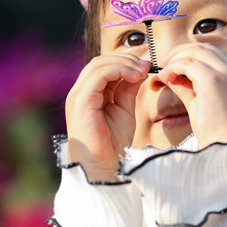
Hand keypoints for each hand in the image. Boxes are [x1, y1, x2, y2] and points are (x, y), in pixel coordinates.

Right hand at [65, 54, 149, 180]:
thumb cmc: (113, 142)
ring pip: (98, 64)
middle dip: (126, 59)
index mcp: (89, 93)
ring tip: (143, 70)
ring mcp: (78, 96)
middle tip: (147, 65)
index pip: (104, 66)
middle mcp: (80, 92)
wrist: (105, 166)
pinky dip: (119, 70)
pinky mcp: (81, 101)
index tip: (148, 66)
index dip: (126, 62)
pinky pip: (99, 75)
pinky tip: (135, 76)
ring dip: (124, 63)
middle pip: (100, 61)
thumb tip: (139, 69)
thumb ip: (127, 88)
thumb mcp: (124, 108)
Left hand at [156, 43, 226, 147]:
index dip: (190, 54)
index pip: (212, 54)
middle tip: (163, 62)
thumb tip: (170, 75)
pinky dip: (174, 67)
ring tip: (163, 71)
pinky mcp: (214, 81)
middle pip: (204, 47)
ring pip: (196, 52)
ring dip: (175, 58)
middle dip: (180, 51)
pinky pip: (189, 64)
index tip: (173, 63)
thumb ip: (187, 86)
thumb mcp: (201, 103)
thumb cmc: (217, 132)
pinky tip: (165, 77)